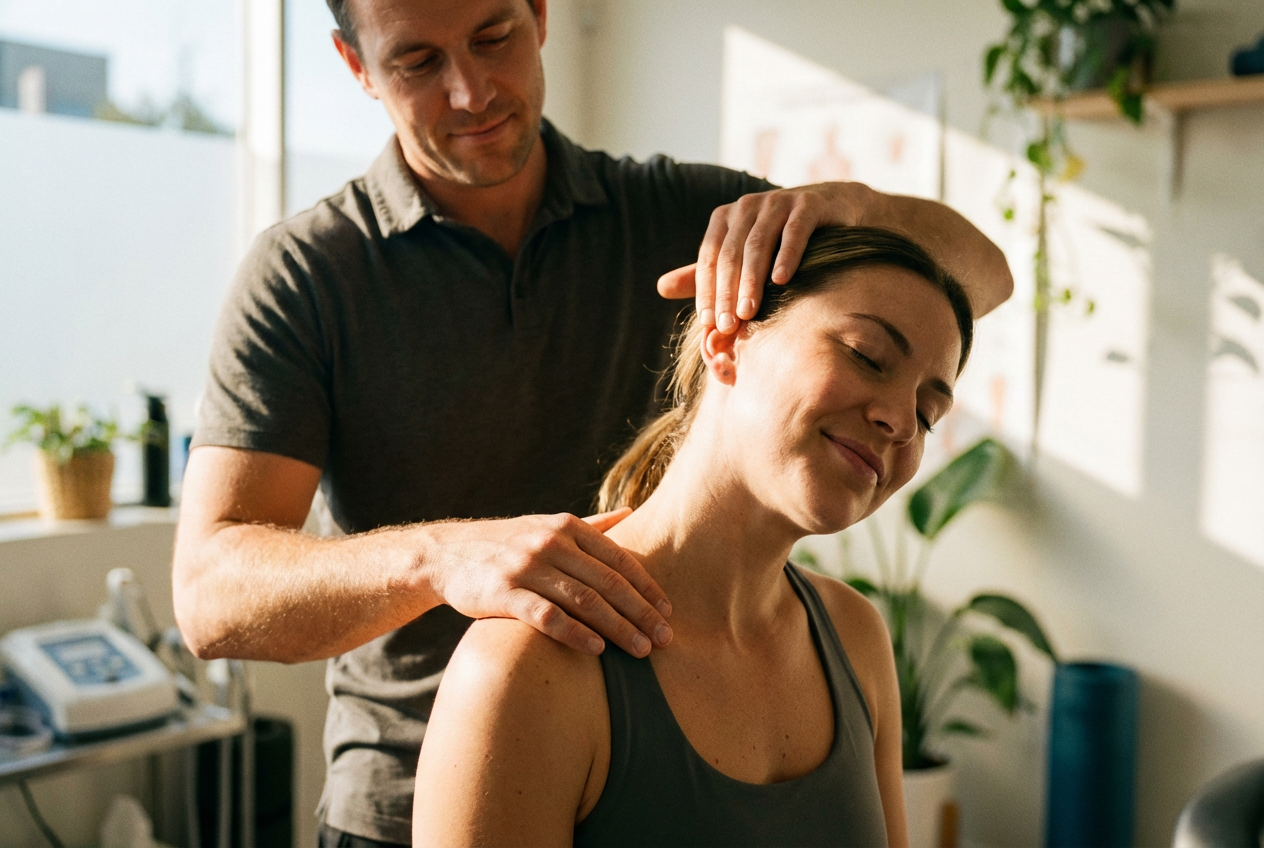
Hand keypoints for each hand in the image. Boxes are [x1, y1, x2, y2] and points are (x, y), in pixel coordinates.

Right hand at [423, 510, 672, 657]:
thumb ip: (591, 525)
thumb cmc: (507, 543)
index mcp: (567, 527)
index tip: (669, 613)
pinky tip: (596, 650)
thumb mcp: (547, 526)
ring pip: (584, 600)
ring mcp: (526, 567)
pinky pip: (546, 615)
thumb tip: (632, 512)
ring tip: (641, 651)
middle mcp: (550, 543)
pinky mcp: (504, 592)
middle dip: (641, 613)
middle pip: (608, 582)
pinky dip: (574, 632)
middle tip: (666, 639)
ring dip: (617, 627)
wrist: (447, 554)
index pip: (619, 559)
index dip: (647, 587)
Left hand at [658, 182, 870, 332]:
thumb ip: (704, 273)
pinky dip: (787, 256)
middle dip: (726, 292)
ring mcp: (778, 202)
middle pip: (731, 254)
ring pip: (758, 245)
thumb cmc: (781, 238)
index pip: (709, 258)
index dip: (706, 291)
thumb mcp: (740, 255)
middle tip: (727, 326)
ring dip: (752, 281)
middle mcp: (747, 205)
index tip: (707, 324)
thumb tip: (660, 288)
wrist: (835, 211)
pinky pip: (794, 232)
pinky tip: (782, 280)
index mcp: (725, 218)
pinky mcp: (808, 205)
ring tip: (748, 312)